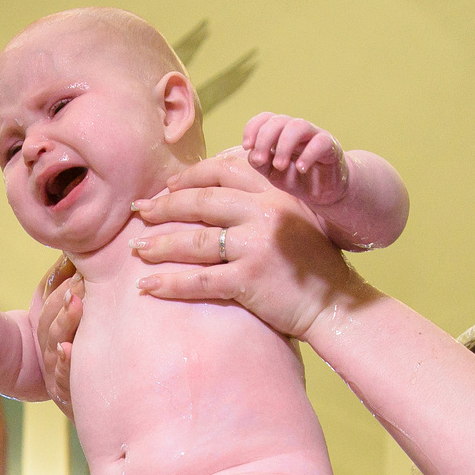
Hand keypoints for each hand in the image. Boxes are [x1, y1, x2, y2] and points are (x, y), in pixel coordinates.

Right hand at [36, 257, 83, 409]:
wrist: (102, 409)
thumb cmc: (88, 360)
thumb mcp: (73, 323)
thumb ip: (70, 291)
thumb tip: (76, 254)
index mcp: (53, 334)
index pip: (49, 307)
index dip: (60, 289)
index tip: (78, 269)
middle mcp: (53, 353)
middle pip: (49, 323)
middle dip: (63, 301)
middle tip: (79, 280)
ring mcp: (58, 374)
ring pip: (55, 345)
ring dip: (65, 322)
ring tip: (75, 303)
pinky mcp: (67, 396)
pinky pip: (63, 379)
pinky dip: (64, 364)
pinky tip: (67, 349)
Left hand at [131, 152, 366, 341]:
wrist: (336, 304)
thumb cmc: (313, 266)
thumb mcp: (297, 219)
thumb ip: (264, 202)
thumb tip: (219, 193)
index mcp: (275, 193)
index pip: (223, 170)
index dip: (190, 177)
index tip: (167, 187)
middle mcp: (265, 213)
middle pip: (201, 201)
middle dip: (164, 207)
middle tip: (140, 213)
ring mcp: (257, 245)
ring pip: (195, 240)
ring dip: (160, 245)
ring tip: (137, 250)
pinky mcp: (249, 279)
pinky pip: (199, 280)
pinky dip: (170, 284)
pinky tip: (148, 287)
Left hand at [242, 112, 350, 209]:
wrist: (325, 192)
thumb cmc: (297, 179)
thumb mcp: (273, 174)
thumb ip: (261, 163)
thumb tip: (252, 154)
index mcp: (280, 133)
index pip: (265, 118)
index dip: (253, 128)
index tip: (247, 146)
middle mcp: (296, 130)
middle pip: (279, 120)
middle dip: (265, 139)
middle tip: (261, 160)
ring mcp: (314, 136)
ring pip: (299, 126)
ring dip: (284, 145)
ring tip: (280, 166)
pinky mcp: (331, 147)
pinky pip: (320, 142)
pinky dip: (308, 154)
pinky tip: (301, 168)